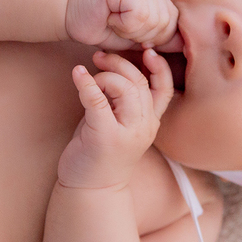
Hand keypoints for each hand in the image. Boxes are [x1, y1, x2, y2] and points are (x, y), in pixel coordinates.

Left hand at [57, 49, 173, 189]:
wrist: (92, 190)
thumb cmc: (101, 153)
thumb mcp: (120, 125)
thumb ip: (123, 101)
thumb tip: (114, 68)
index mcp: (150, 122)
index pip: (163, 88)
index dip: (159, 67)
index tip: (146, 50)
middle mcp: (143, 127)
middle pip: (139, 82)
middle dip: (119, 63)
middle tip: (99, 57)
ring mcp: (126, 132)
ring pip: (124, 88)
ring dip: (104, 75)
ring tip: (88, 75)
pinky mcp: (103, 136)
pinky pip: (96, 100)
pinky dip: (86, 82)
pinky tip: (77, 74)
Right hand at [65, 0, 178, 50]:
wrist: (65, 10)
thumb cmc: (97, 24)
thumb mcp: (133, 35)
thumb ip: (157, 37)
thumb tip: (184, 45)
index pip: (174, 23)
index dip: (155, 38)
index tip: (130, 34)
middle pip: (166, 23)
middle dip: (142, 35)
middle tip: (118, 26)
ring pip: (153, 20)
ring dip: (130, 30)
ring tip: (113, 21)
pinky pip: (139, 15)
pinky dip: (123, 25)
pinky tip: (109, 17)